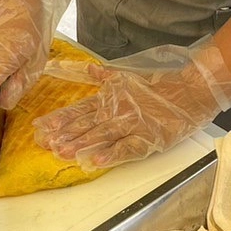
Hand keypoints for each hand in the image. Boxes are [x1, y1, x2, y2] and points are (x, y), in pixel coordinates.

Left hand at [34, 42, 230, 170]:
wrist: (189, 91)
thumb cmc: (158, 86)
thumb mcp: (127, 76)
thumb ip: (104, 76)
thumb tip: (87, 69)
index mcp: (110, 98)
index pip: (80, 109)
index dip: (60, 118)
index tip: (40, 126)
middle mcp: (117, 111)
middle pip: (87, 124)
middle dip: (65, 134)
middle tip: (45, 144)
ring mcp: (131, 125)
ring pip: (102, 136)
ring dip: (81, 144)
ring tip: (62, 152)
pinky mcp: (147, 138)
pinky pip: (125, 148)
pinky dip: (110, 155)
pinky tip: (94, 161)